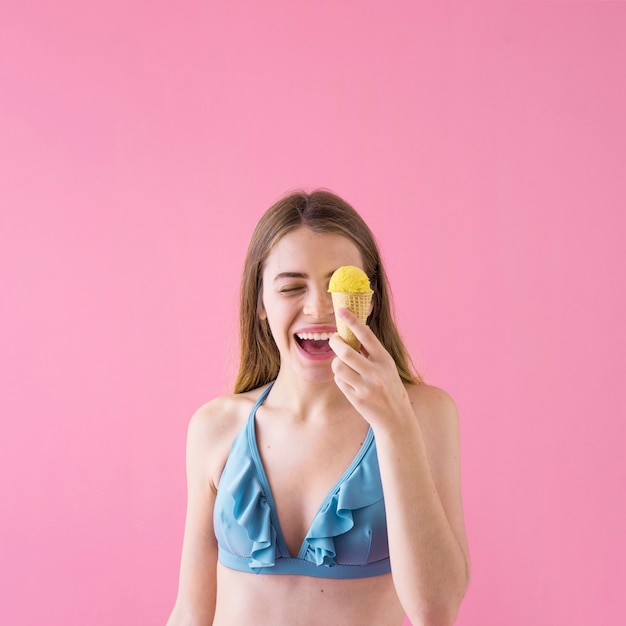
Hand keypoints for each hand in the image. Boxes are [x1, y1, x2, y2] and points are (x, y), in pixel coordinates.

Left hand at [328, 308, 414, 432]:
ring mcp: (366, 386)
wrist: (396, 418)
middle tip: (334, 339)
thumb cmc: (389, 388)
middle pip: (345, 351)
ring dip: (336, 362)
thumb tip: (352, 332)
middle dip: (335, 342)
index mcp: (385, 360)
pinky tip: (347, 380)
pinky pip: (339, 381)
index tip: (342, 311)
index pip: (367, 336)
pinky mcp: (356, 398)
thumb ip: (372, 352)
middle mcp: (376, 372)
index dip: (353, 321)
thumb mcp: (386, 367)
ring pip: (338, 366)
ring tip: (341, 363)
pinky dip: (339, 377)